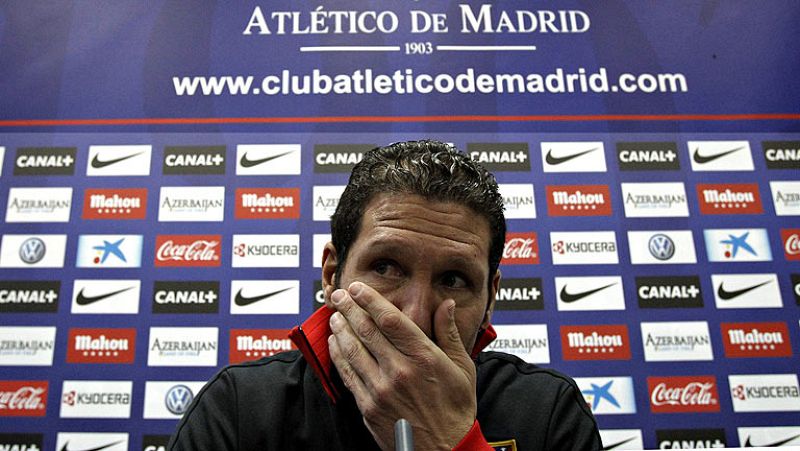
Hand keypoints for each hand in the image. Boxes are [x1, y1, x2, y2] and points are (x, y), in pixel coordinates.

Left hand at [328, 281, 476, 450]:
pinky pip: (348, 375)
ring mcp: (381, 389)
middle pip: (367, 330)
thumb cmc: (457, 410)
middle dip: (350, 309)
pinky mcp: (369, 406)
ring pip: (353, 350)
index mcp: (424, 357)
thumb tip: (445, 304)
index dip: (370, 300)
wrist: (446, 450)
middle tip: (340, 295)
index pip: (390, 319)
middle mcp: (400, 370)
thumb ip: (450, 334)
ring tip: (335, 315)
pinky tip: (335, 344)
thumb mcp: (462, 368)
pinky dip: (339, 356)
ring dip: (341, 329)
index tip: (359, 288)